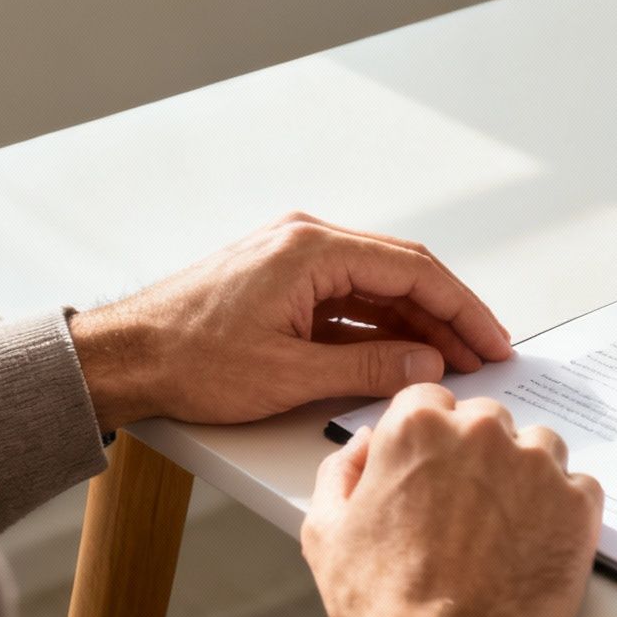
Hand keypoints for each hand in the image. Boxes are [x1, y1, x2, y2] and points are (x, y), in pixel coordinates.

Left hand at [68, 213, 513, 433]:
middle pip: (401, 276)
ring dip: (415, 326)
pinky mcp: (283, 283)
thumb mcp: (290, 374)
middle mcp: (306, 242)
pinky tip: (404, 357)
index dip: (461, 309)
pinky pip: (348, 301)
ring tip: (452, 365)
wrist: (123, 357)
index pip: (412, 272)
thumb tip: (426, 364)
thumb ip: (368, 366)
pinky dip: (379, 329)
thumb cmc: (187, 360)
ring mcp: (294, 261)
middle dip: (447, 318)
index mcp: (312, 250)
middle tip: (485, 357)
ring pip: (377, 290)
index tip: (492, 341)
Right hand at [301, 385, 604, 616]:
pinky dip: (564, 510)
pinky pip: (579, 488)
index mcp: (418, 428)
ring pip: (539, 447)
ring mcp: (535, 465)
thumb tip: (365, 444)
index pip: (432, 400)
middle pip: (488, 421)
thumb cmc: (383, 602)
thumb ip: (342, 472)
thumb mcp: (326, 532)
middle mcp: (481, 432)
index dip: (431, 437)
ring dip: (526, 476)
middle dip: (479, 455)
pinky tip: (536, 545)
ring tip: (506, 530)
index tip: (436, 468)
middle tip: (468, 509)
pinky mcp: (577, 503)